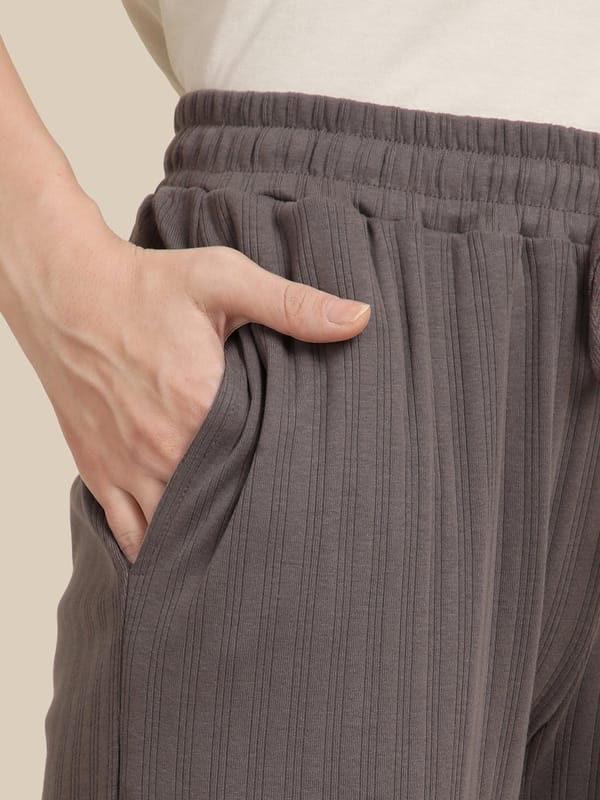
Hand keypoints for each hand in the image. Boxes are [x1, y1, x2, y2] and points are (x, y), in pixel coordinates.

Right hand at [2, 197, 370, 563]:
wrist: (67, 292)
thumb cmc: (147, 285)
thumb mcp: (224, 280)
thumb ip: (292, 305)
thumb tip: (358, 318)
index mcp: (202, 404)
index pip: (261, 466)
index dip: (289, 480)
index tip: (311, 490)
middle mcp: (164, 445)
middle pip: (222, 504)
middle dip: (252, 517)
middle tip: (286, 531)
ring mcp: (128, 466)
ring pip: (175, 530)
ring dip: (207, 539)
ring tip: (241, 550)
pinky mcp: (99, 470)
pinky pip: (127, 532)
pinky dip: (154, 549)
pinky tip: (180, 557)